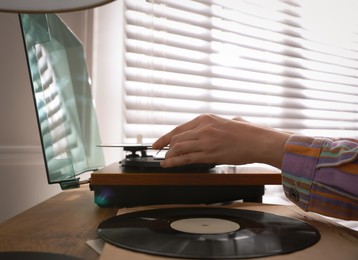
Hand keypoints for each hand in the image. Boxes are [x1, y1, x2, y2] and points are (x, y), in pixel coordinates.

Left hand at [152, 114, 289, 167]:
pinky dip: (174, 162)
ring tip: (164, 161)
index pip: (178, 129)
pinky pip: (186, 158)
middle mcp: (203, 128)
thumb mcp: (227, 121)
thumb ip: (215, 125)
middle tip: (161, 154)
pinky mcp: (209, 154)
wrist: (258, 141)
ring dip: (168, 156)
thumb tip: (211, 127)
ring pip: (178, 148)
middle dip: (165, 148)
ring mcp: (205, 141)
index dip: (164, 137)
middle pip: (175, 138)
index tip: (156, 143)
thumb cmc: (247, 132)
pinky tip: (168, 165)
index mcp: (206, 119)